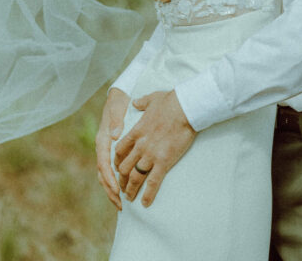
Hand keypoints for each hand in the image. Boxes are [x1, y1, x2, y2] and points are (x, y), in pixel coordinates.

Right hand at [96, 88, 129, 208]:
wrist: (119, 96)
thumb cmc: (119, 102)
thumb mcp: (117, 107)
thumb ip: (116, 120)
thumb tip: (116, 134)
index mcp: (102, 139)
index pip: (103, 162)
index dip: (110, 177)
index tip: (117, 188)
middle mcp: (102, 147)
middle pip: (103, 174)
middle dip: (110, 190)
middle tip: (120, 204)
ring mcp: (106, 151)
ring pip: (105, 175)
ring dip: (111, 190)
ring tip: (120, 204)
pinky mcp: (112, 152)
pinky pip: (110, 171)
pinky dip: (114, 182)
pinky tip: (122, 191)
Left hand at [113, 90, 196, 205]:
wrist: (184, 108)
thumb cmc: (170, 101)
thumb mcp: (151, 98)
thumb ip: (141, 102)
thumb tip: (135, 102)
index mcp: (136, 131)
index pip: (120, 149)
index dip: (117, 160)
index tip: (118, 167)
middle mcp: (140, 145)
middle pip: (124, 166)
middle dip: (121, 178)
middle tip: (122, 186)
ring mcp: (151, 155)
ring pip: (135, 177)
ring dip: (131, 189)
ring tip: (129, 197)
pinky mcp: (164, 162)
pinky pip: (153, 182)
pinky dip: (148, 194)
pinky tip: (145, 203)